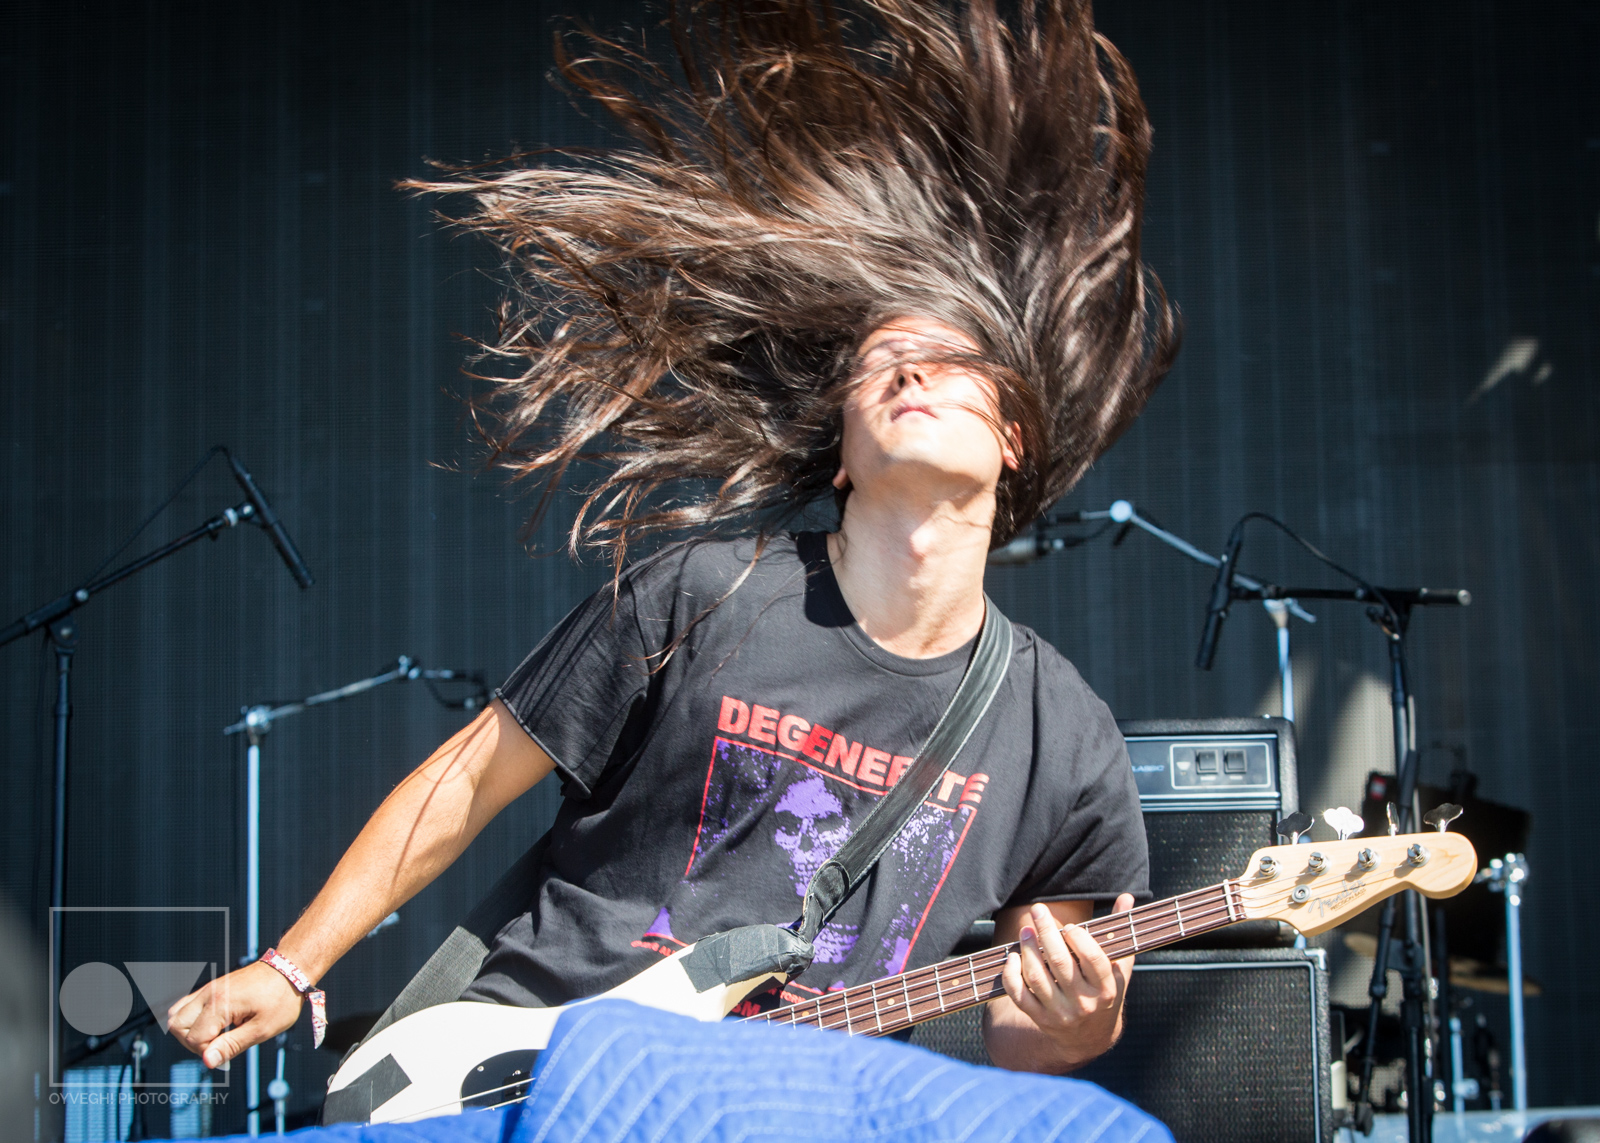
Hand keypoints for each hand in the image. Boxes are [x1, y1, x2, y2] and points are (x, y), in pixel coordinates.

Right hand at [167, 961, 302, 1068]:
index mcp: (220, 1004)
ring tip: (217, 1034)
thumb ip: (232, 1045)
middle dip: (192, 1042)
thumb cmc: (281, 998)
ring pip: (176, 1014)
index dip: (209, 1051)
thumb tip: (207, 1062)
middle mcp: (208, 993)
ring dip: (189, 1030)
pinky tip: (216, 1024)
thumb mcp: (262, 1028)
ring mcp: (208, 988)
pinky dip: (193, 1019)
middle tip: (221, 1042)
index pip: (193, 1039)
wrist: (290, 969)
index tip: (231, 1047)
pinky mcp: (212, 988)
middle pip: (176, 1025)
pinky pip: (187, 1005)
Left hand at [995, 894, 1135, 1069]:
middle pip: (1060, 963)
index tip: (1070, 925)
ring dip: (1028, 950)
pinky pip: (1020, 996)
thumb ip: (1120, 934)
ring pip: (1037, 978)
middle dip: (1047, 932)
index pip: (1093, 960)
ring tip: (1025, 931)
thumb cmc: (1105, 994)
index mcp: (1106, 989)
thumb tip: (1126, 898)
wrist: (1090, 1039)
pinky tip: (1012, 957)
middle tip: (1038, 911)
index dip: (1079, 939)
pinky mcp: (1040, 1019)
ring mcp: (1061, 1013)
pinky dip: (1011, 975)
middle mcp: (1084, 1003)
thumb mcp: (1119, 969)